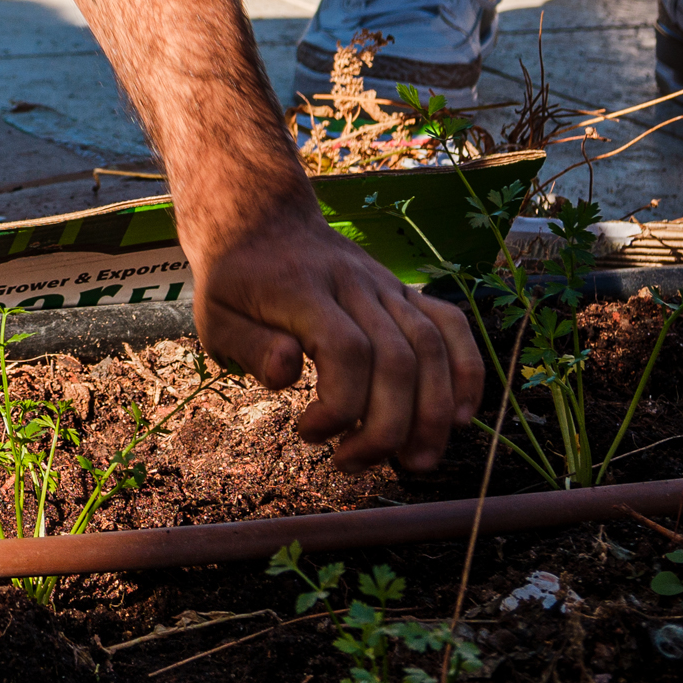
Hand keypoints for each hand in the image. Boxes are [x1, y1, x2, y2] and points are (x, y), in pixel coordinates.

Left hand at [189, 192, 478, 470]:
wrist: (257, 218)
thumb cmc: (233, 279)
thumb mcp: (214, 315)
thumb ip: (249, 347)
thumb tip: (287, 374)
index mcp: (300, 288)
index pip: (346, 350)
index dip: (340, 407)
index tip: (308, 434)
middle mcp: (351, 283)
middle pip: (397, 359)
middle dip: (387, 428)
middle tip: (355, 464)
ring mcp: (384, 284)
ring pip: (430, 348)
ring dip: (433, 415)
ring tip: (413, 461)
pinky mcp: (404, 289)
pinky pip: (452, 325)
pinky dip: (468, 371)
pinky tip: (462, 417)